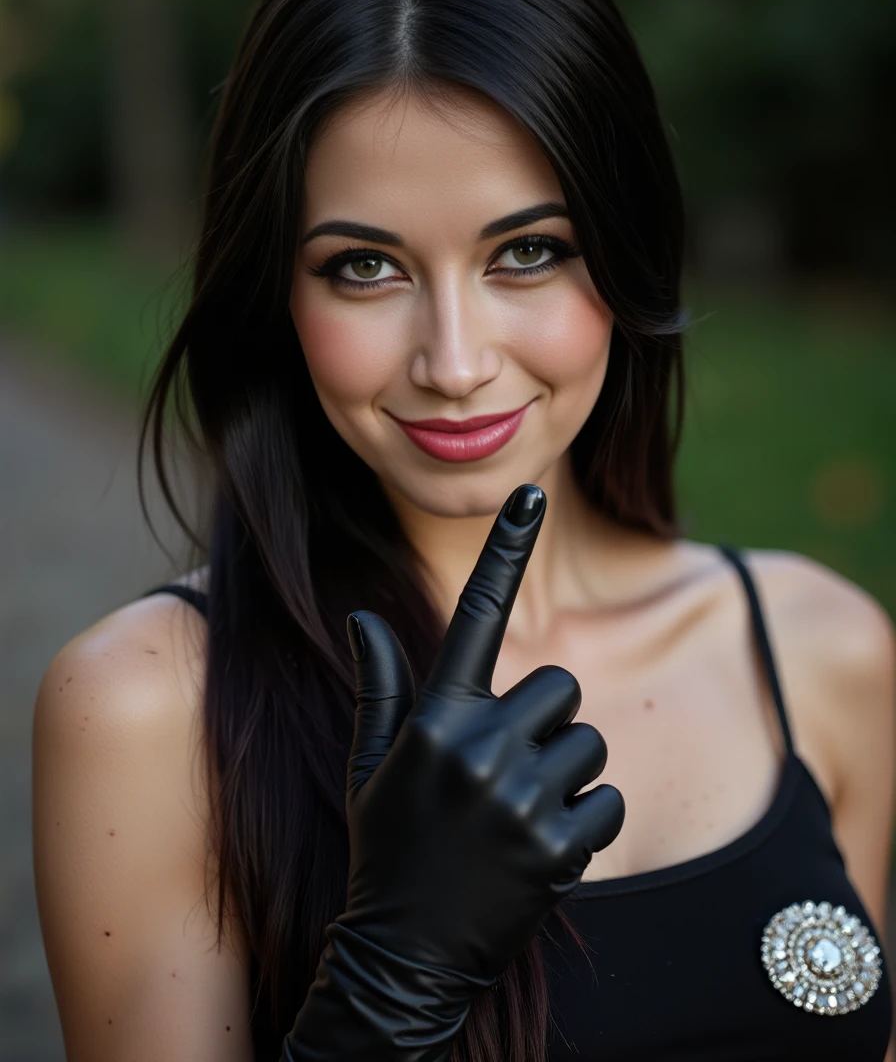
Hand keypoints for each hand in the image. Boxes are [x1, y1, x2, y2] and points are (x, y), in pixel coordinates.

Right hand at [340, 482, 623, 983]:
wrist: (404, 956)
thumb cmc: (388, 847)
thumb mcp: (371, 764)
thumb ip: (381, 686)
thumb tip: (364, 616)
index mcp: (435, 717)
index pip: (475, 614)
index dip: (505, 549)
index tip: (533, 493)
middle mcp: (478, 746)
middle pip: (560, 686)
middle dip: (545, 721)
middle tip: (508, 770)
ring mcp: (520, 798)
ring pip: (589, 743)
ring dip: (567, 774)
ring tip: (519, 816)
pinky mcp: (559, 847)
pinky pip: (609, 801)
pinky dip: (587, 823)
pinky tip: (540, 852)